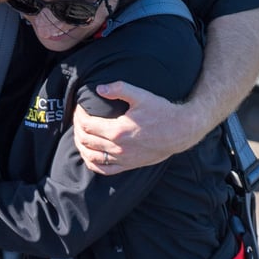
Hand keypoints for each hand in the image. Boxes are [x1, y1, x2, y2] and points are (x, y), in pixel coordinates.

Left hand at [74, 81, 193, 173]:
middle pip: (85, 140)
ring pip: (91, 156)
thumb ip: (119, 89)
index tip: (79, 108)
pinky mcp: (128, 165)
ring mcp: (122, 159)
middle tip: (77, 119)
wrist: (181, 131)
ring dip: (81, 145)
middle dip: (77, 128)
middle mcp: (117, 148)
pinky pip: (104, 170)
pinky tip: (89, 154)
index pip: (87, 124)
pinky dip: (92, 163)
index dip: (78, 115)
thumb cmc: (162, 112)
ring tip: (80, 134)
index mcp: (118, 130)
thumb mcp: (141, 96)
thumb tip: (99, 88)